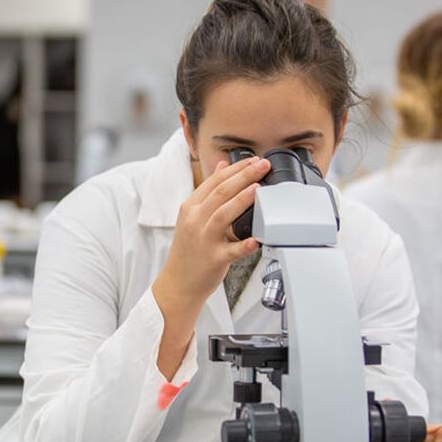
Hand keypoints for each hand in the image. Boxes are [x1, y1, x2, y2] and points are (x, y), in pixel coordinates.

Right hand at [152, 156, 269, 378]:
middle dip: (243, 176)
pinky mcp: (214, 259)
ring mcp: (204, 240)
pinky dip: (244, 245)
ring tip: (258, 189)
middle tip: (262, 165)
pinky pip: (231, 251)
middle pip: (220, 193)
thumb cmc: (190, 249)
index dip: (235, 168)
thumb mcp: (193, 216)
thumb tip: (223, 166)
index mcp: (191, 208)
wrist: (179, 282)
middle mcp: (195, 221)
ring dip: (241, 201)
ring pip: (223, 216)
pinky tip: (256, 240)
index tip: (253, 159)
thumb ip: (209, 191)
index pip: (214, 181)